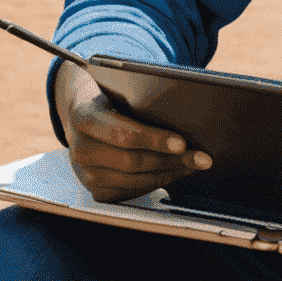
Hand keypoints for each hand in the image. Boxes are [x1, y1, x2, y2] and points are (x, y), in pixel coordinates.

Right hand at [55, 60, 210, 203]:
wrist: (81, 115)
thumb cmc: (110, 96)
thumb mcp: (119, 87)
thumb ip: (141, 96)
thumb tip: (186, 104)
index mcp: (84, 117)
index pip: (122, 133)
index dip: (154, 139)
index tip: (183, 142)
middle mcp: (80, 149)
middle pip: (131, 161)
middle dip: (171, 160)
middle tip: (200, 157)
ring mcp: (84, 174)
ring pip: (133, 180)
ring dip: (168, 174)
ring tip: (193, 165)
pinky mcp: (94, 190)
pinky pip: (129, 192)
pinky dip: (155, 183)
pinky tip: (174, 173)